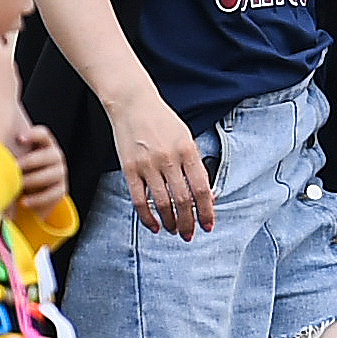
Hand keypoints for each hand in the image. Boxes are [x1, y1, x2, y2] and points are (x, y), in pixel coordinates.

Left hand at [14, 123, 67, 213]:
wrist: (27, 194)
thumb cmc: (15, 171)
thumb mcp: (11, 160)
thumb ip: (4, 152)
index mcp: (43, 144)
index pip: (43, 134)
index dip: (33, 134)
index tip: (18, 138)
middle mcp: (54, 155)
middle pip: (48, 155)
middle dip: (30, 161)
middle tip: (14, 167)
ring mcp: (59, 172)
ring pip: (52, 174)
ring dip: (33, 180)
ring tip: (17, 185)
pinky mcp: (61, 189)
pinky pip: (52, 193)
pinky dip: (37, 199)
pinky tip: (23, 202)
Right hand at [107, 88, 214, 239]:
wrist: (132, 103)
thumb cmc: (162, 120)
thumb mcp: (186, 138)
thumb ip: (195, 166)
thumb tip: (205, 195)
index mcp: (186, 150)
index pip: (200, 188)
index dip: (206, 211)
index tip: (207, 225)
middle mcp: (168, 158)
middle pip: (182, 200)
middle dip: (188, 222)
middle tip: (190, 233)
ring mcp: (147, 165)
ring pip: (162, 203)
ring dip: (170, 222)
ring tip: (175, 230)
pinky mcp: (129, 169)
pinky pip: (139, 200)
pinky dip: (147, 217)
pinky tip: (154, 225)